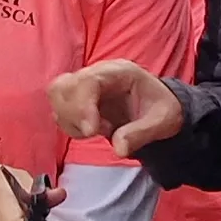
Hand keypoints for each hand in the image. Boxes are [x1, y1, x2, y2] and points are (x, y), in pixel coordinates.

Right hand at [47, 62, 185, 156]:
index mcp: (119, 72)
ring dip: (70, 120)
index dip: (82, 105)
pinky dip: (70, 125)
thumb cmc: (163, 110)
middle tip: (97, 132)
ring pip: (57, 96)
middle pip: (63, 86)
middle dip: (74, 115)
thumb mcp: (163, 122)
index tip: (91, 132)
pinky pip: (60, 110)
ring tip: (98, 130)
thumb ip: (141, 133)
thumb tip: (119, 148)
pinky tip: (92, 130)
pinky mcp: (78, 98)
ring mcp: (85, 84)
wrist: (160, 110)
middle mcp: (98, 73)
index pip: (88, 80)